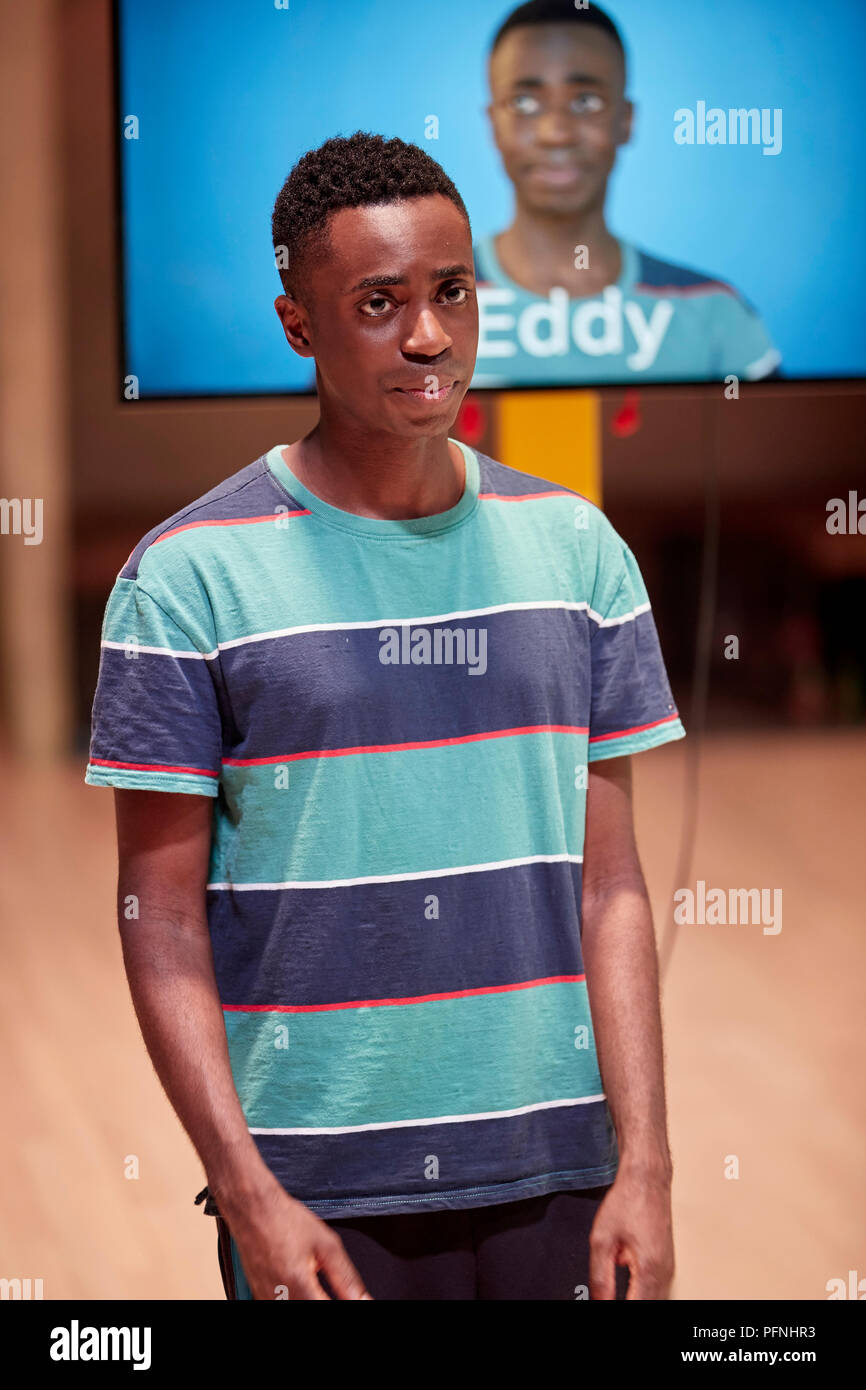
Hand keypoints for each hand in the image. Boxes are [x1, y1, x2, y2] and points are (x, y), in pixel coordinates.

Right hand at [221, 1176, 372, 1300]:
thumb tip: (363, 1299)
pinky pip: (282, 1302)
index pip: (326, 1308)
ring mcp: (266, 1299)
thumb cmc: (284, 1220)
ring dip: (312, 1297)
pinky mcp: (260, 1297)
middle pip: (311, 1307)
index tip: (351, 1297)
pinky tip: (304, 1286)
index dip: (345, 1302)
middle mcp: (279, 1299)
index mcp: (298, 1287)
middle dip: (325, 1298)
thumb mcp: (327, 1245)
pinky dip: (298, 1296)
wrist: (252, 1208)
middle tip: (329, 1285)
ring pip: (297, 1306)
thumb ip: (347, 1278)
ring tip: (314, 1280)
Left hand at [588, 1164, 673, 1299]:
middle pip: (650, 1306)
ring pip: (655, 1300)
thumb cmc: (628, 1201)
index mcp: (650, 1270)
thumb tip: (599, 1301)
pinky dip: (642, 1295)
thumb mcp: (602, 1240)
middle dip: (630, 1305)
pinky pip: (657, 1291)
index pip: (636, 1308)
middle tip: (607, 1297)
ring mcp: (668, 1270)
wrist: (647, 1179)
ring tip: (614, 1291)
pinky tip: (627, 1288)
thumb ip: (600, 1277)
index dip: (618, 1309)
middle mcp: (664, 1273)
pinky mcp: (666, 1264)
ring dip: (636, 1300)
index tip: (604, 1302)